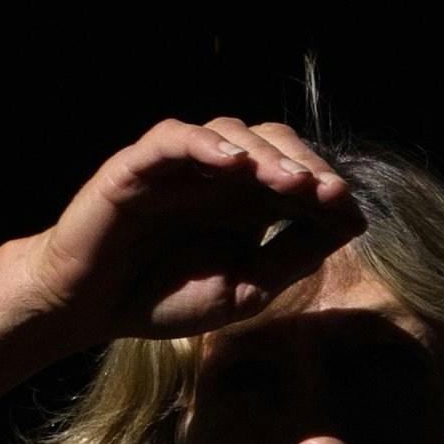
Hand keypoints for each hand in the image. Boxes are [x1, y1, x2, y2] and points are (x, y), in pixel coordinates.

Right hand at [16, 117, 361, 344]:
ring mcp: (179, 166)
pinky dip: (205, 145)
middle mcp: (217, 175)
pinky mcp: (139, 165)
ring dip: (266, 155)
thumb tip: (349, 225)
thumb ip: (290, 257)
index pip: (297, 174)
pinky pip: (175, 139)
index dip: (326, 187)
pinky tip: (233, 162)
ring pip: (229, 133)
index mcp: (247, 200)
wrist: (93, 309)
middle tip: (330, 194)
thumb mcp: (245, 289)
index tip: (350, 214)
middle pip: (272, 144)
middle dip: (306, 166)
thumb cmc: (165, 297)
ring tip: (292, 182)